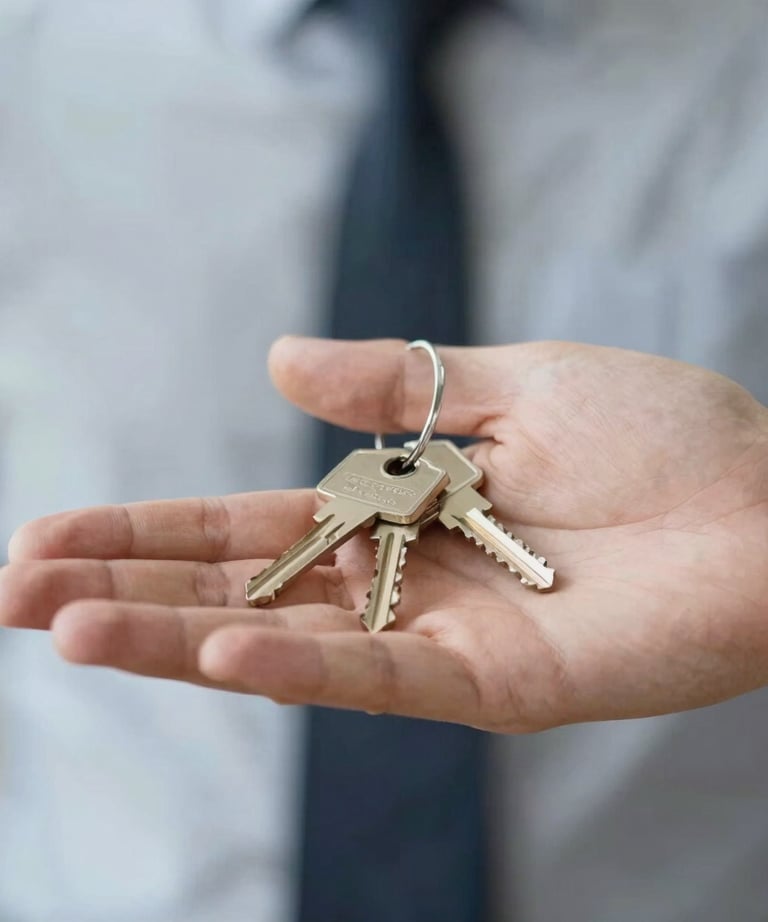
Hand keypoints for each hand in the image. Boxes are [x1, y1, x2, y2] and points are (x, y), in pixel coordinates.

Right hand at [2, 338, 766, 731]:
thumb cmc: (661, 433)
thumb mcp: (510, 380)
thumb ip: (395, 384)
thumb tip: (273, 360)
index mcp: (397, 508)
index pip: (249, 521)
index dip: (152, 525)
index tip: (55, 530)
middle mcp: (398, 581)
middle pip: (239, 584)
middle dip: (127, 585)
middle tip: (14, 587)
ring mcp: (438, 639)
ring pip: (284, 643)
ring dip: (174, 634)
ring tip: (64, 625)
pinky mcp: (493, 683)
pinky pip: (378, 679)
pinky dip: (297, 666)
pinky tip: (215, 648)